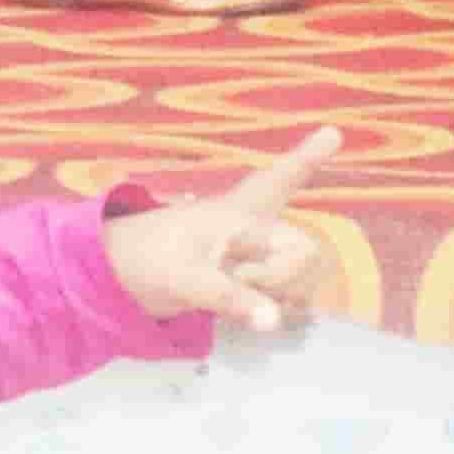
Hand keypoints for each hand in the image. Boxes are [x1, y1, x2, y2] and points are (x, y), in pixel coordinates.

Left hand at [105, 128, 339, 339]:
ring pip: (302, 280)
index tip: (333, 132)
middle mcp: (254, 231)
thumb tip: (274, 321)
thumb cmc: (148, 261)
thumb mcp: (182, 277)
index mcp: (237, 214)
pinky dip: (277, 309)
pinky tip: (256, 313)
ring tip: (232, 290)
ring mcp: (256, 257)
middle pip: (307, 253)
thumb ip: (228, 297)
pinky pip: (288, 298)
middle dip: (284, 276)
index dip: (306, 159)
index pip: (279, 181)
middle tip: (240, 279)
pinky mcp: (253, 284)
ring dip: (279, 295)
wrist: (120, 279)